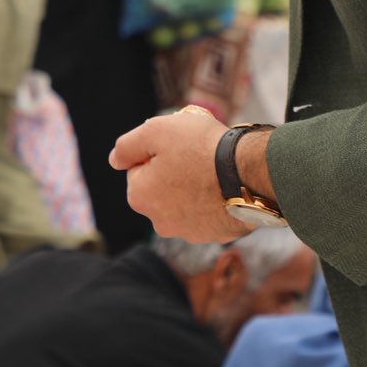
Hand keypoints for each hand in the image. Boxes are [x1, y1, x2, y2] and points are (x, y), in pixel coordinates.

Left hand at [109, 107, 249, 242]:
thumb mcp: (156, 131)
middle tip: (197, 153)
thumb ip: (127, 145)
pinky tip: (226, 184)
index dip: (157, 151)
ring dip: (194, 186)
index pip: (139, 167)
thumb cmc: (202, 148)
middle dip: (174, 171)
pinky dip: (214, 200)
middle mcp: (160, 222)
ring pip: (185, 200)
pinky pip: (209, 211)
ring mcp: (190, 232)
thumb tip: (115, 160)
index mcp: (139, 197)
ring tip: (214, 168)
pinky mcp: (216, 235)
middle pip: (161, 186)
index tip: (177, 145)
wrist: (251, 174)